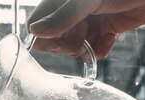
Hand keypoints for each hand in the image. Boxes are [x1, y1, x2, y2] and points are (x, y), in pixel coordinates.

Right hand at [27, 0, 144, 57]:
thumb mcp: (90, 1)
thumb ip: (63, 17)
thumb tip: (35, 32)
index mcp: (61, 0)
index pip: (37, 23)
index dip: (45, 37)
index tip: (61, 39)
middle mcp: (71, 10)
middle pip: (54, 39)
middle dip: (68, 44)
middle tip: (83, 35)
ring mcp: (88, 19)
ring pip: (73, 47)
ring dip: (85, 48)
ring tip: (100, 35)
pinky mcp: (104, 28)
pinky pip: (92, 48)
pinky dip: (99, 49)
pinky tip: (110, 39)